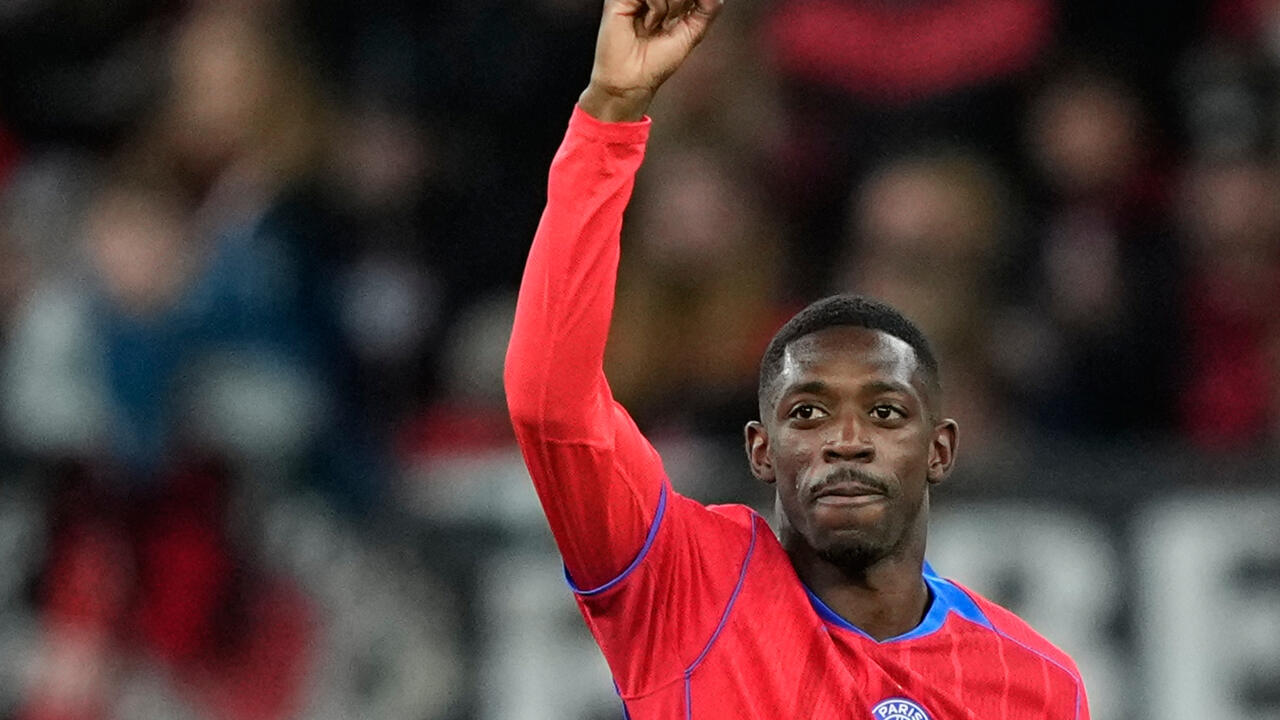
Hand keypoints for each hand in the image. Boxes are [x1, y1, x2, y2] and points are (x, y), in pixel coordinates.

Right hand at [579, 0, 724, 121]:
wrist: (632, 80)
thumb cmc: (657, 61)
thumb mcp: (693, 31)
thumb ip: (708, 7)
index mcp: (669, 0)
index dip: (695, 3)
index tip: (685, 20)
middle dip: (681, 5)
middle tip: (668, 24)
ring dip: (669, 8)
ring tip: (654, 26)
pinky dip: (656, 8)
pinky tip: (646, 23)